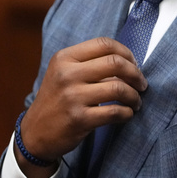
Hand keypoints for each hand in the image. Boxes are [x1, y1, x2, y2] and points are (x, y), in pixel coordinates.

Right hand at [16, 37, 147, 177]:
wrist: (35, 133)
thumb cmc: (57, 100)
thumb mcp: (63, 73)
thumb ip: (89, 63)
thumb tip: (129, 61)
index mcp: (64, 58)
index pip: (104, 44)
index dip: (126, 52)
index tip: (134, 64)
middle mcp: (67, 74)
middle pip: (115, 63)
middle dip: (136, 74)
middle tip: (141, 84)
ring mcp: (72, 97)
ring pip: (118, 88)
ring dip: (134, 96)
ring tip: (136, 101)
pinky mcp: (79, 119)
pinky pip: (115, 112)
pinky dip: (127, 113)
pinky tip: (128, 114)